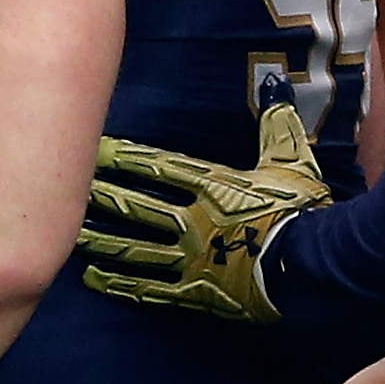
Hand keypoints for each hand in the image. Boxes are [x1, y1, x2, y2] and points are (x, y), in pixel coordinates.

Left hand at [76, 89, 329, 323]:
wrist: (311, 266)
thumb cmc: (303, 211)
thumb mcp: (294, 163)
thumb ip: (278, 128)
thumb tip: (276, 91)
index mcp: (216, 187)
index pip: (161, 167)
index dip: (128, 158)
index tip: (99, 149)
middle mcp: (195, 221)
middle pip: (140, 207)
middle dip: (106, 197)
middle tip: (73, 189)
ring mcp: (192, 259)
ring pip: (137, 249)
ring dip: (104, 242)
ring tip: (75, 236)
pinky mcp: (196, 292)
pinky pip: (153, 290)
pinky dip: (123, 285)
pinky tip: (97, 280)